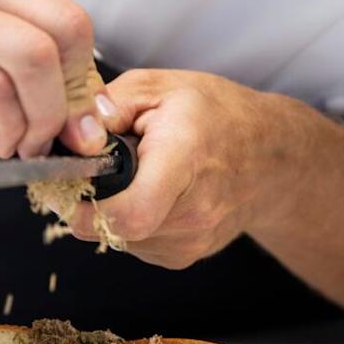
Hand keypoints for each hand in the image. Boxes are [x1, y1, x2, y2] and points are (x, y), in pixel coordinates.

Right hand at [0, 0, 110, 157]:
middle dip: (75, 93)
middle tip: (62, 130)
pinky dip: (10, 127)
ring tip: (24, 141)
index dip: (84, 76)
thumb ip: (20, 68)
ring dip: (44, 115)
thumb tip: (76, 110)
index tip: (79, 113)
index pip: (70, 17)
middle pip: (67, 28)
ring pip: (37, 58)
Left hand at [67, 69, 288, 266]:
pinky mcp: (185, 256)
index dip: (85, 210)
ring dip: (113, 210)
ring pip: (119, 238)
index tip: (70, 187)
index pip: (127, 214)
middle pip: (112, 227)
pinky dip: (132, 220)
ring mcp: (191, 241)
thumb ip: (109, 104)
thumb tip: (70, 132)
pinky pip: (136, 244)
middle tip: (103, 169)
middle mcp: (192, 212)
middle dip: (93, 200)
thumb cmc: (220, 116)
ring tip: (139, 176)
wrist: (273, 158)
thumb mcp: (162, 87)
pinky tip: (153, 193)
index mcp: (184, 160)